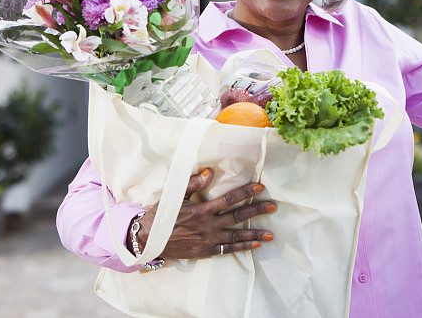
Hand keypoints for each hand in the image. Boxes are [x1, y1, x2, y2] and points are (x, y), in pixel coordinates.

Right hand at [132, 168, 274, 258]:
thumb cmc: (163, 215)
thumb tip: (210, 171)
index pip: (229, 199)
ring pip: (236, 236)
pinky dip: (242, 247)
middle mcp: (208, 225)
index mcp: (202, 210)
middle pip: (237, 217)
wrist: (148, 239)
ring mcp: (208, 240)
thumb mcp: (176, 196)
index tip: (260, 188)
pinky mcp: (205, 252)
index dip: (245, 193)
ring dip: (255, 234)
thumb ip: (194, 183)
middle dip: (257, 211)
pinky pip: (227, 250)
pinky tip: (256, 245)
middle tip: (273, 207)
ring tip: (271, 234)